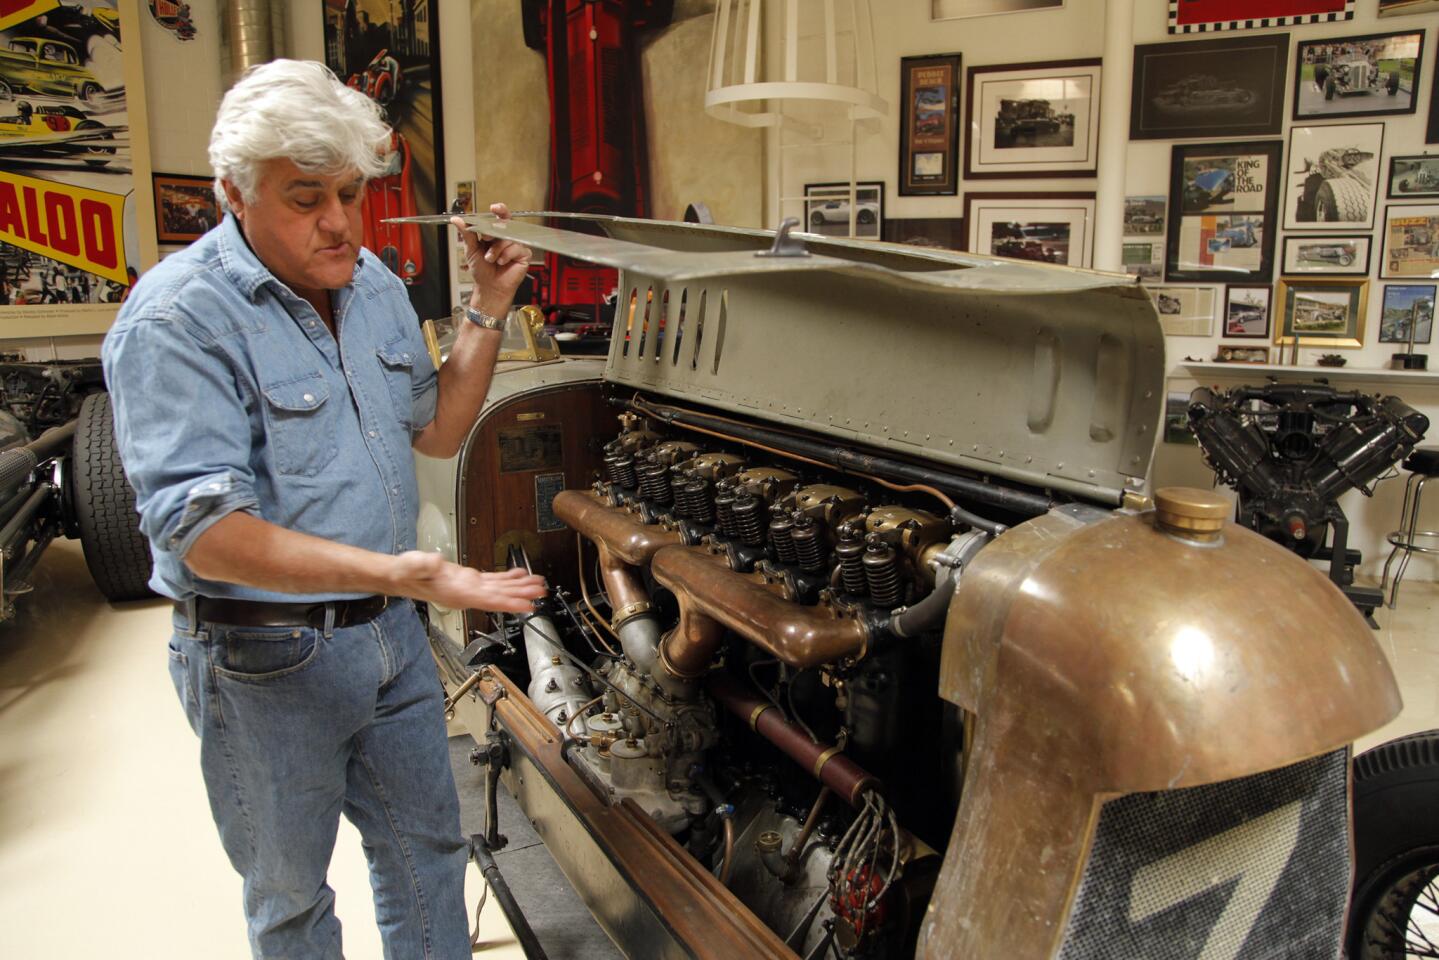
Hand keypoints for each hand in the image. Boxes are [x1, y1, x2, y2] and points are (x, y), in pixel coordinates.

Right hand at [392, 551, 546, 612]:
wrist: (402, 575)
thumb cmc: (405, 573)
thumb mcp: (412, 565)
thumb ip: (424, 564)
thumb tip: (436, 561)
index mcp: (457, 593)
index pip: (488, 601)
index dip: (508, 604)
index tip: (526, 606)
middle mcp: (467, 594)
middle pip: (499, 596)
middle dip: (521, 596)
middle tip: (541, 593)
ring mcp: (469, 588)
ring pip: (500, 589)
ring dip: (519, 587)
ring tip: (538, 585)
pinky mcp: (469, 580)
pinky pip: (493, 581)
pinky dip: (508, 578)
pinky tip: (520, 575)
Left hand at [451, 202, 532, 317]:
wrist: (488, 287)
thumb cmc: (482, 271)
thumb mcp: (471, 249)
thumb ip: (467, 233)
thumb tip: (457, 220)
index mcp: (495, 234)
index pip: (499, 218)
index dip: (499, 210)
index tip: (494, 207)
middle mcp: (506, 238)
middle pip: (506, 224)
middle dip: (494, 230)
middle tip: (485, 239)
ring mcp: (516, 246)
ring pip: (509, 238)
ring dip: (497, 249)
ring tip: (491, 259)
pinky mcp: (524, 255)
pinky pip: (517, 248)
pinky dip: (507, 255)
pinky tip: (502, 262)